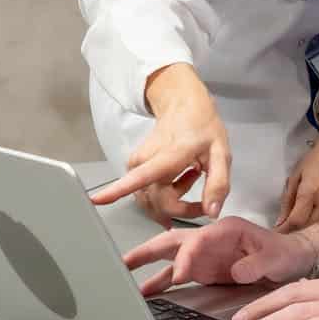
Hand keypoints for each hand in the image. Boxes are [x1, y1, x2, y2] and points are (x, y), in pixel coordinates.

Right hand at [90, 63, 231, 225]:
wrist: (184, 105)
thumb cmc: (202, 128)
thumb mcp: (221, 153)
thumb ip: (218, 184)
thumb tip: (211, 214)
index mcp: (168, 155)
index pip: (141, 177)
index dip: (118, 190)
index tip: (97, 199)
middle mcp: (145, 161)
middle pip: (155, 202)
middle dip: (181, 209)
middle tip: (203, 200)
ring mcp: (136, 164)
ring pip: (150, 200)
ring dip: (173, 201)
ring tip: (192, 177)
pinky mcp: (133, 168)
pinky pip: (147, 193)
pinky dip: (165, 195)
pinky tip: (180, 179)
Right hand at [123, 217, 316, 294]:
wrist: (290, 260)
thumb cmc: (284, 252)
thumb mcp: (275, 256)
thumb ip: (256, 263)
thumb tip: (237, 271)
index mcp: (225, 229)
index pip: (197, 241)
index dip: (186, 257)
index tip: (179, 276)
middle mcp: (209, 239)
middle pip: (173, 241)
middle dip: (148, 250)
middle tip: (124, 262)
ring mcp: (204, 254)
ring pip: (170, 257)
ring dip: (147, 265)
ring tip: (123, 277)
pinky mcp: (203, 269)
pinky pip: (177, 274)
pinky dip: (161, 281)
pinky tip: (146, 292)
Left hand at [276, 101, 318, 231]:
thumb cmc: (316, 158)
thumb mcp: (296, 175)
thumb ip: (287, 200)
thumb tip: (281, 221)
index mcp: (310, 192)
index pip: (295, 221)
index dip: (284, 231)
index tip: (276, 235)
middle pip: (308, 227)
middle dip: (295, 232)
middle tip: (284, 235)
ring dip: (308, 230)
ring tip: (298, 230)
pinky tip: (314, 222)